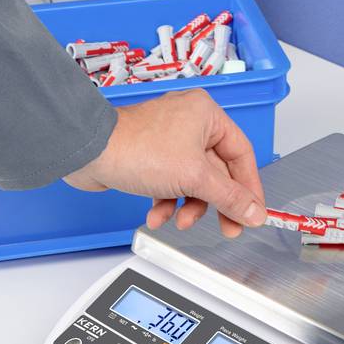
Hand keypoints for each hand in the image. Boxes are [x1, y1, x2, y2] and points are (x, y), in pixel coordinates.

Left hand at [65, 89, 267, 236]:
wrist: (88, 153)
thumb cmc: (136, 148)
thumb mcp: (195, 179)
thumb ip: (230, 198)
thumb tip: (255, 212)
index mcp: (207, 115)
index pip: (241, 155)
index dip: (249, 188)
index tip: (253, 212)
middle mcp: (190, 123)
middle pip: (217, 172)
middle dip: (216, 203)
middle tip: (228, 227)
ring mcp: (168, 139)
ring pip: (193, 181)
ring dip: (188, 206)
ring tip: (180, 222)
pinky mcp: (150, 156)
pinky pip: (170, 183)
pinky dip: (166, 202)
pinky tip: (157, 216)